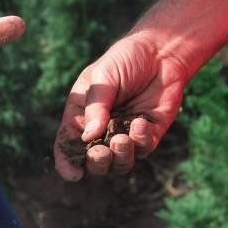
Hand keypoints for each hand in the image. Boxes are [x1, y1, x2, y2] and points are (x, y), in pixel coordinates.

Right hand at [54, 36, 187, 180]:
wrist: (161, 52)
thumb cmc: (124, 59)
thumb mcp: (102, 76)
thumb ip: (95, 106)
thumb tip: (88, 137)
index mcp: (81, 116)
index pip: (68, 145)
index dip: (67, 163)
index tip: (73, 174)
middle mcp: (101, 130)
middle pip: (94, 161)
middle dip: (97, 163)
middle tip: (101, 152)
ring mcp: (125, 133)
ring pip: (120, 163)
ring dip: (120, 157)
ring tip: (122, 138)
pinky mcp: (148, 134)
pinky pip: (143, 149)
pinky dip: (140, 141)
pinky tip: (141, 121)